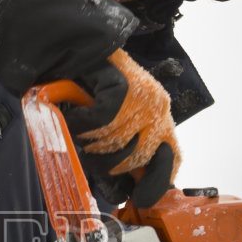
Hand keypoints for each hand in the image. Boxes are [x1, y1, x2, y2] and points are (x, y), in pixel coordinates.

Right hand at [63, 49, 180, 208]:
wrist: (69, 44)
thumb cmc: (86, 86)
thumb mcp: (111, 122)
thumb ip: (120, 151)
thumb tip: (122, 192)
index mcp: (158, 116)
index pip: (172, 158)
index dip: (156, 182)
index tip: (139, 197)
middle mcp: (157, 107)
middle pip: (138, 158)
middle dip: (109, 164)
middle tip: (90, 152)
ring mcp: (142, 97)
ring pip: (116, 142)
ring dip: (90, 141)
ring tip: (79, 128)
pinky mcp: (123, 87)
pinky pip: (101, 122)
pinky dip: (81, 122)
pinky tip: (74, 114)